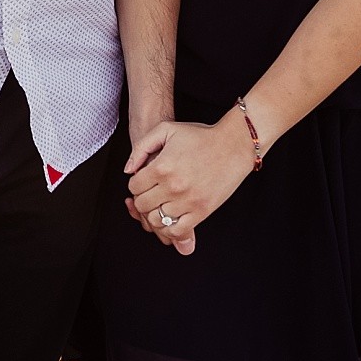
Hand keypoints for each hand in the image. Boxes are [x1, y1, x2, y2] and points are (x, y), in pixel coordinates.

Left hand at [124, 116, 256, 252]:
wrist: (232, 146)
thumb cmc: (200, 136)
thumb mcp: (166, 129)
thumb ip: (142, 147)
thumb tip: (128, 170)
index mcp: (161, 167)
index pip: (134, 186)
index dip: (135, 184)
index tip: (143, 181)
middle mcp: (173, 187)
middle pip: (143, 205)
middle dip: (142, 199)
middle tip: (151, 193)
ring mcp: (187, 201)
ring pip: (157, 220)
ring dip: (154, 214)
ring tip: (160, 204)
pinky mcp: (201, 212)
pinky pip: (177, 231)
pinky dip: (170, 228)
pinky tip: (171, 217)